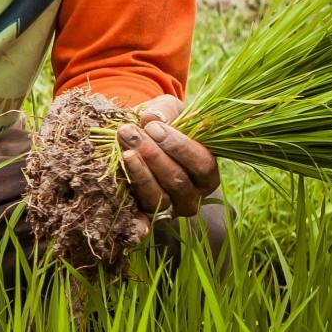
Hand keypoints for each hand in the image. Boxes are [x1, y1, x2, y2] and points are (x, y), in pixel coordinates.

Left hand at [114, 95, 219, 225]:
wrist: (141, 141)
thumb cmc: (162, 124)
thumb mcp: (168, 111)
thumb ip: (165, 111)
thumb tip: (152, 117)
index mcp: (207, 171)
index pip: (201, 164)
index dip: (178, 146)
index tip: (152, 127)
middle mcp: (193, 195)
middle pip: (177, 181)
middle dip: (152, 155)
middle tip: (128, 133)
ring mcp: (171, 208)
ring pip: (159, 198)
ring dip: (140, 174)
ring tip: (125, 152)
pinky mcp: (148, 215)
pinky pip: (142, 220)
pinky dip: (137, 220)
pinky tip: (126, 207)